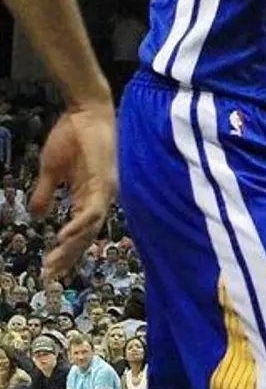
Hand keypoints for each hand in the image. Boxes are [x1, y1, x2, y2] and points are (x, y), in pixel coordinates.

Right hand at [33, 102, 115, 279]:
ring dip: (72, 246)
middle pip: (85, 236)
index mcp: (87, 197)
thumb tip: (37, 214)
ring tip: (55, 261)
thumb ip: (45, 194)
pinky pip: (92, 211)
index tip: (50, 269)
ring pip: (90, 228)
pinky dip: (79, 225)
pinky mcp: (105, 182)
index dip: (65, 251)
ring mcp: (105, 192)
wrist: (84, 113)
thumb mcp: (51, 171)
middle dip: (68, 256)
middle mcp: (99, 199)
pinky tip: (64, 237)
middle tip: (51, 275)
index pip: (79, 232)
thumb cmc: (70, 137)